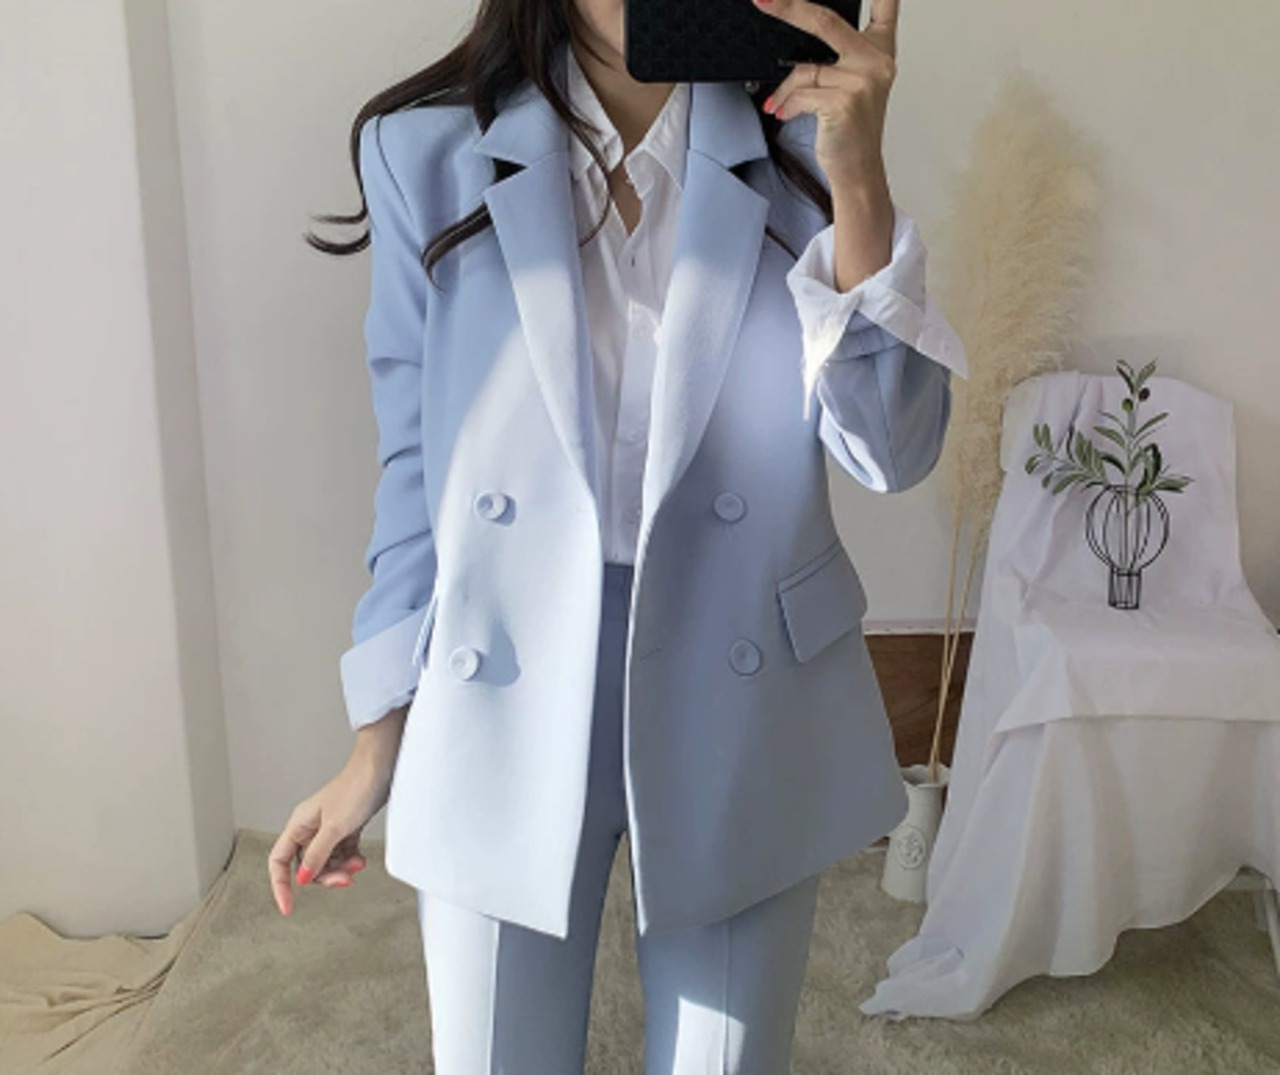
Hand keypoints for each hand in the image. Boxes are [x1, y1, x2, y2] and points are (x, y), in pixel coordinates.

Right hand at [267, 753, 393, 915]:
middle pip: (307, 865)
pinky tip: (360, 860)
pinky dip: (350, 860)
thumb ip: (317, 855)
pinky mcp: (346, 828)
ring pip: (326, 862)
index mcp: (299, 824)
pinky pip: (342, 854)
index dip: (280, 885)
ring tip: (358, 865)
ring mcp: (329, 828)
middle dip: (325, 876)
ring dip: (341, 868)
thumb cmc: (355, 789)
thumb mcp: (335, 828)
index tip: (287, 907)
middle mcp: (310, 827)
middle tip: (345, 880)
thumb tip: (302, 878)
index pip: (279, 861)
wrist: (380, 769)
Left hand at [753, 0, 898, 189]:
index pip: (885, 5)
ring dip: (787, 89)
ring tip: (783, 104)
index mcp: (880, 51)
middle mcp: (877, 61)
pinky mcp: (845, 102)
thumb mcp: (845, 88)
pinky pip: (801, 92)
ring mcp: (863, 81)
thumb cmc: (848, 129)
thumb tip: (790, 60)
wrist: (857, 171)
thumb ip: (827, 62)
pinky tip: (788, 114)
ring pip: (805, 69)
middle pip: (827, 21)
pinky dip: (788, 104)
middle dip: (791, 8)